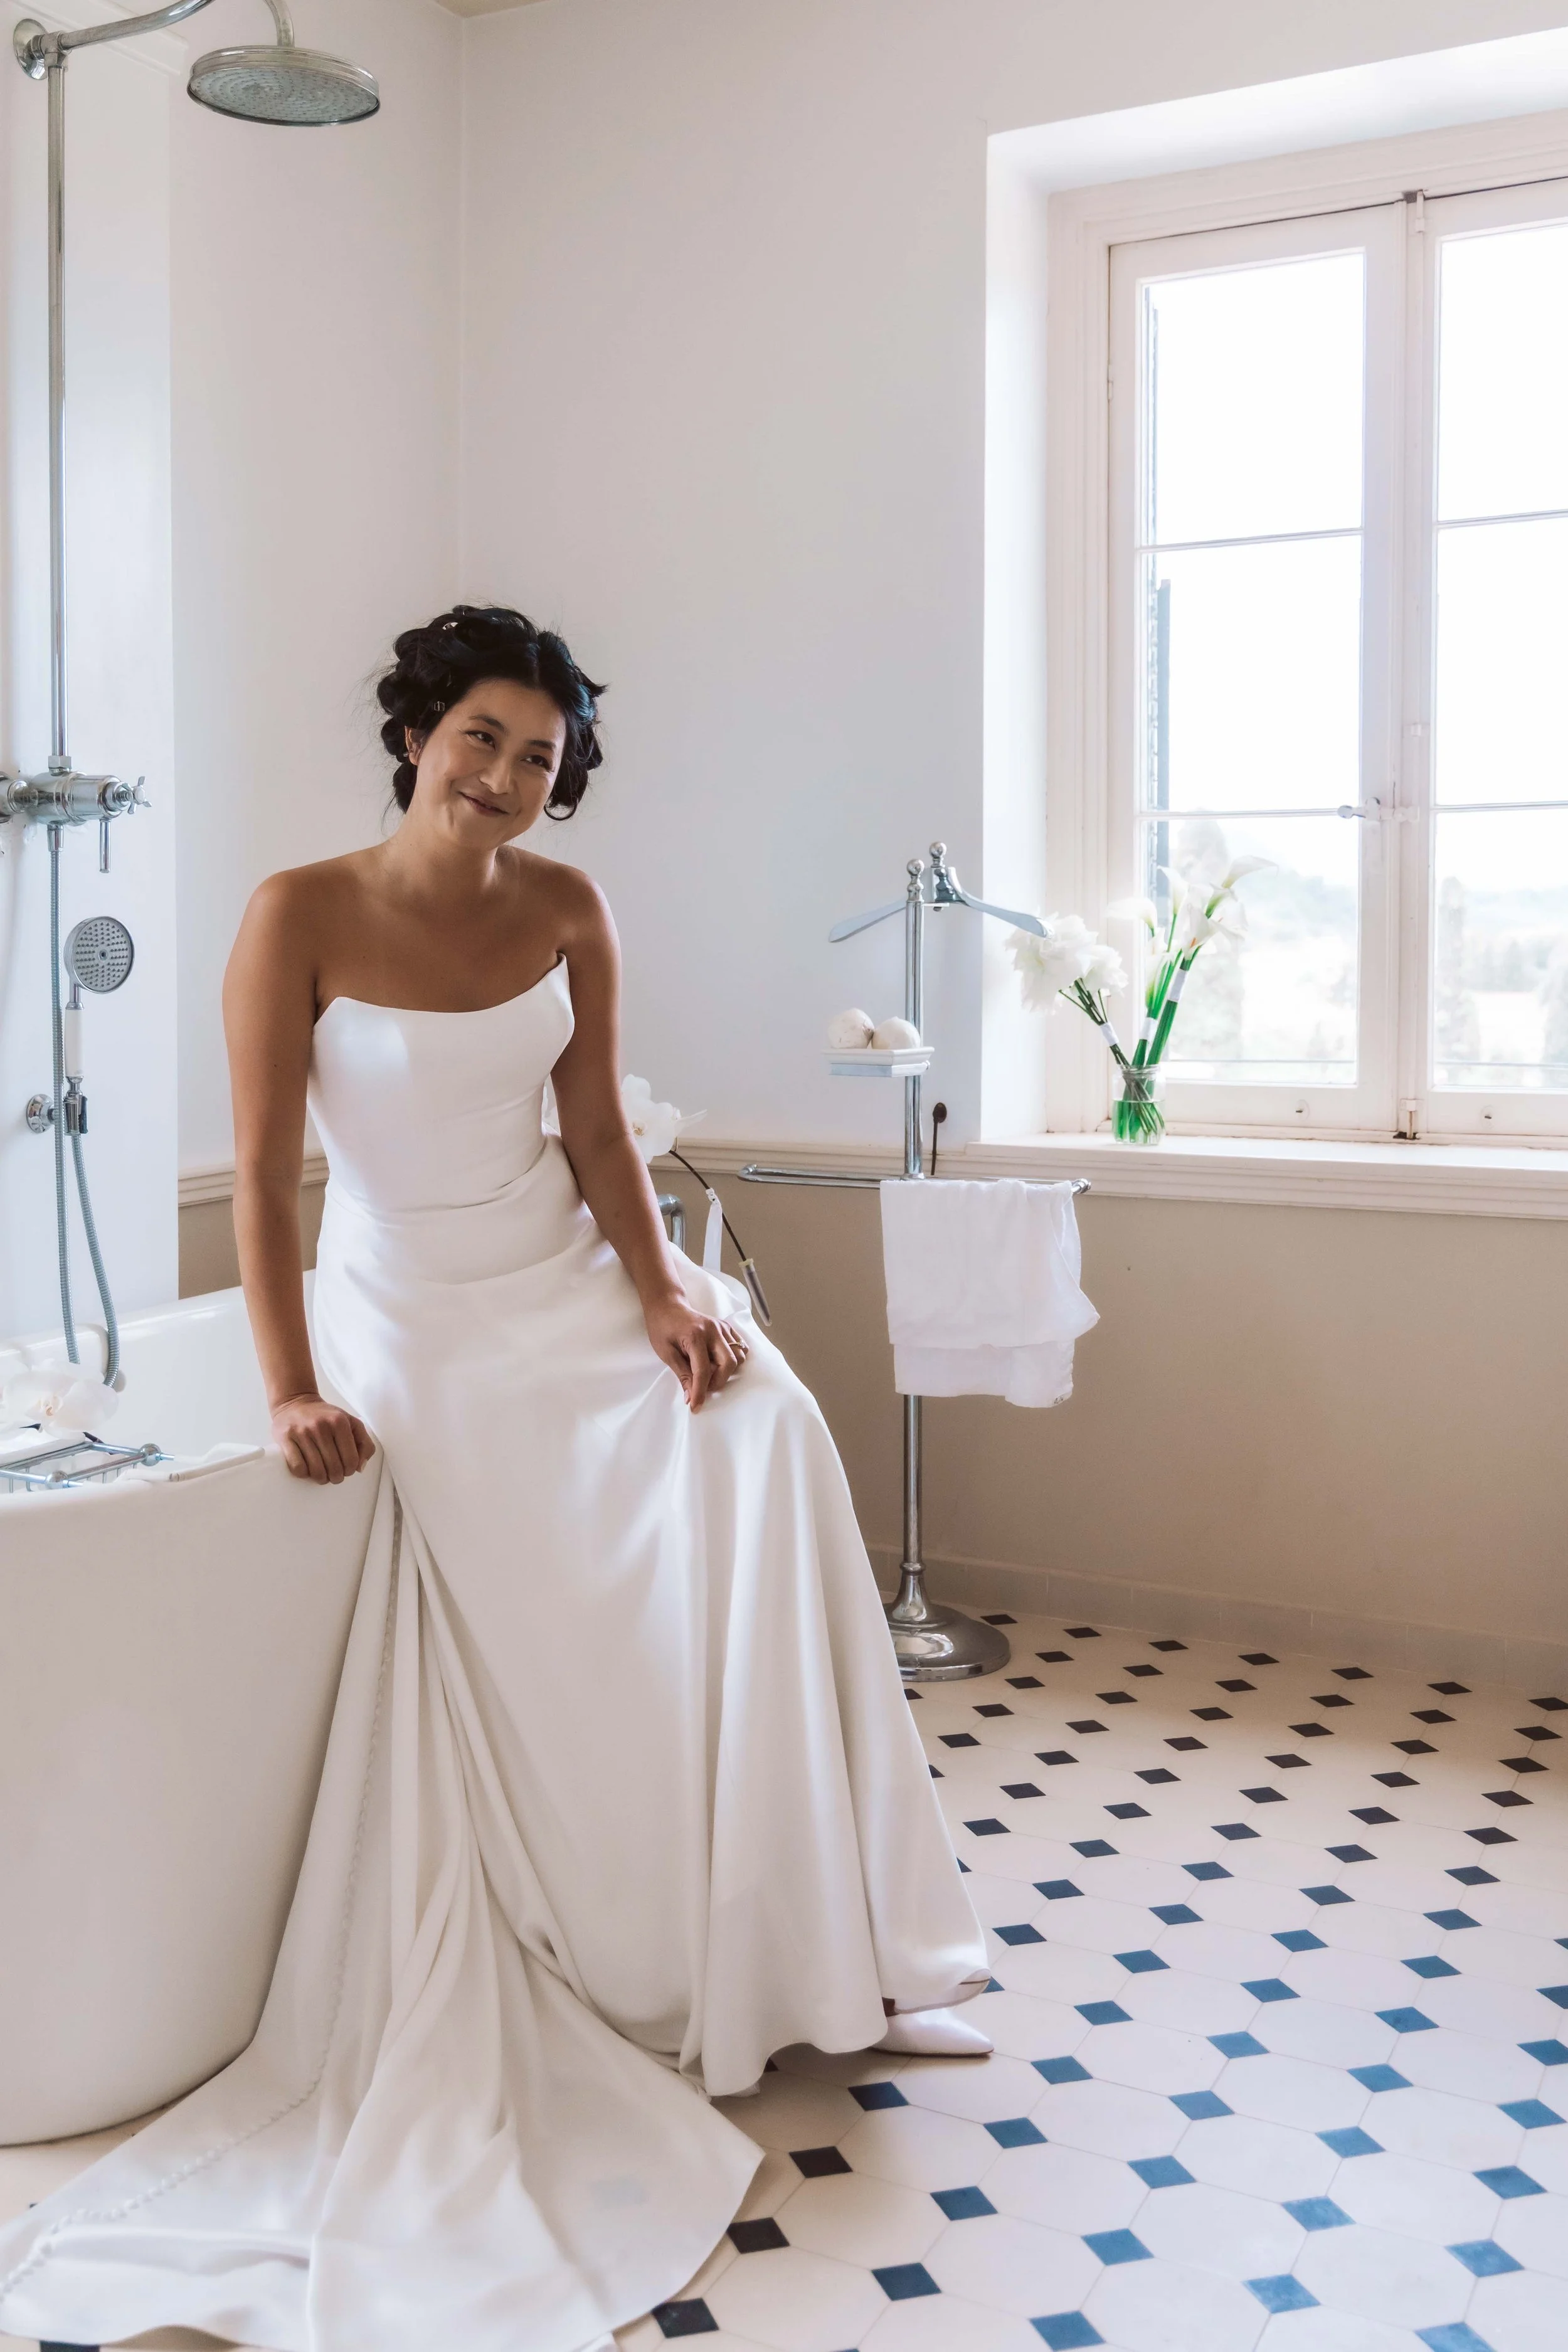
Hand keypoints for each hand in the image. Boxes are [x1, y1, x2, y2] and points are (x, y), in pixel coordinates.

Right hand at [271, 1392, 375, 1483]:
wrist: (295, 1402)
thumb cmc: (325, 1416)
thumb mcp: (351, 1422)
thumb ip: (364, 1443)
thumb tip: (360, 1467)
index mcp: (340, 1422)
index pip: (351, 1459)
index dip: (350, 1470)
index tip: (347, 1470)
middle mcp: (321, 1426)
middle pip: (334, 1467)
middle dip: (336, 1477)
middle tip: (335, 1476)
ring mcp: (302, 1432)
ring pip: (316, 1470)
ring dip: (321, 1479)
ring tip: (322, 1476)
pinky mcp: (286, 1438)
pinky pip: (298, 1467)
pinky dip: (304, 1474)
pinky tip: (308, 1470)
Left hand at [643, 1294, 749, 1411]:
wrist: (667, 1305)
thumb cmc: (662, 1327)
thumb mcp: (666, 1353)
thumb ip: (682, 1374)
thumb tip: (690, 1397)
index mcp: (695, 1336)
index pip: (703, 1370)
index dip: (700, 1392)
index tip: (695, 1406)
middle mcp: (713, 1330)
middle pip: (729, 1363)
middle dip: (718, 1381)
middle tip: (703, 1387)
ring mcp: (722, 1327)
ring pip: (738, 1356)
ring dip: (726, 1370)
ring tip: (709, 1372)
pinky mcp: (726, 1327)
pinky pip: (740, 1346)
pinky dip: (733, 1359)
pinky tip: (717, 1362)